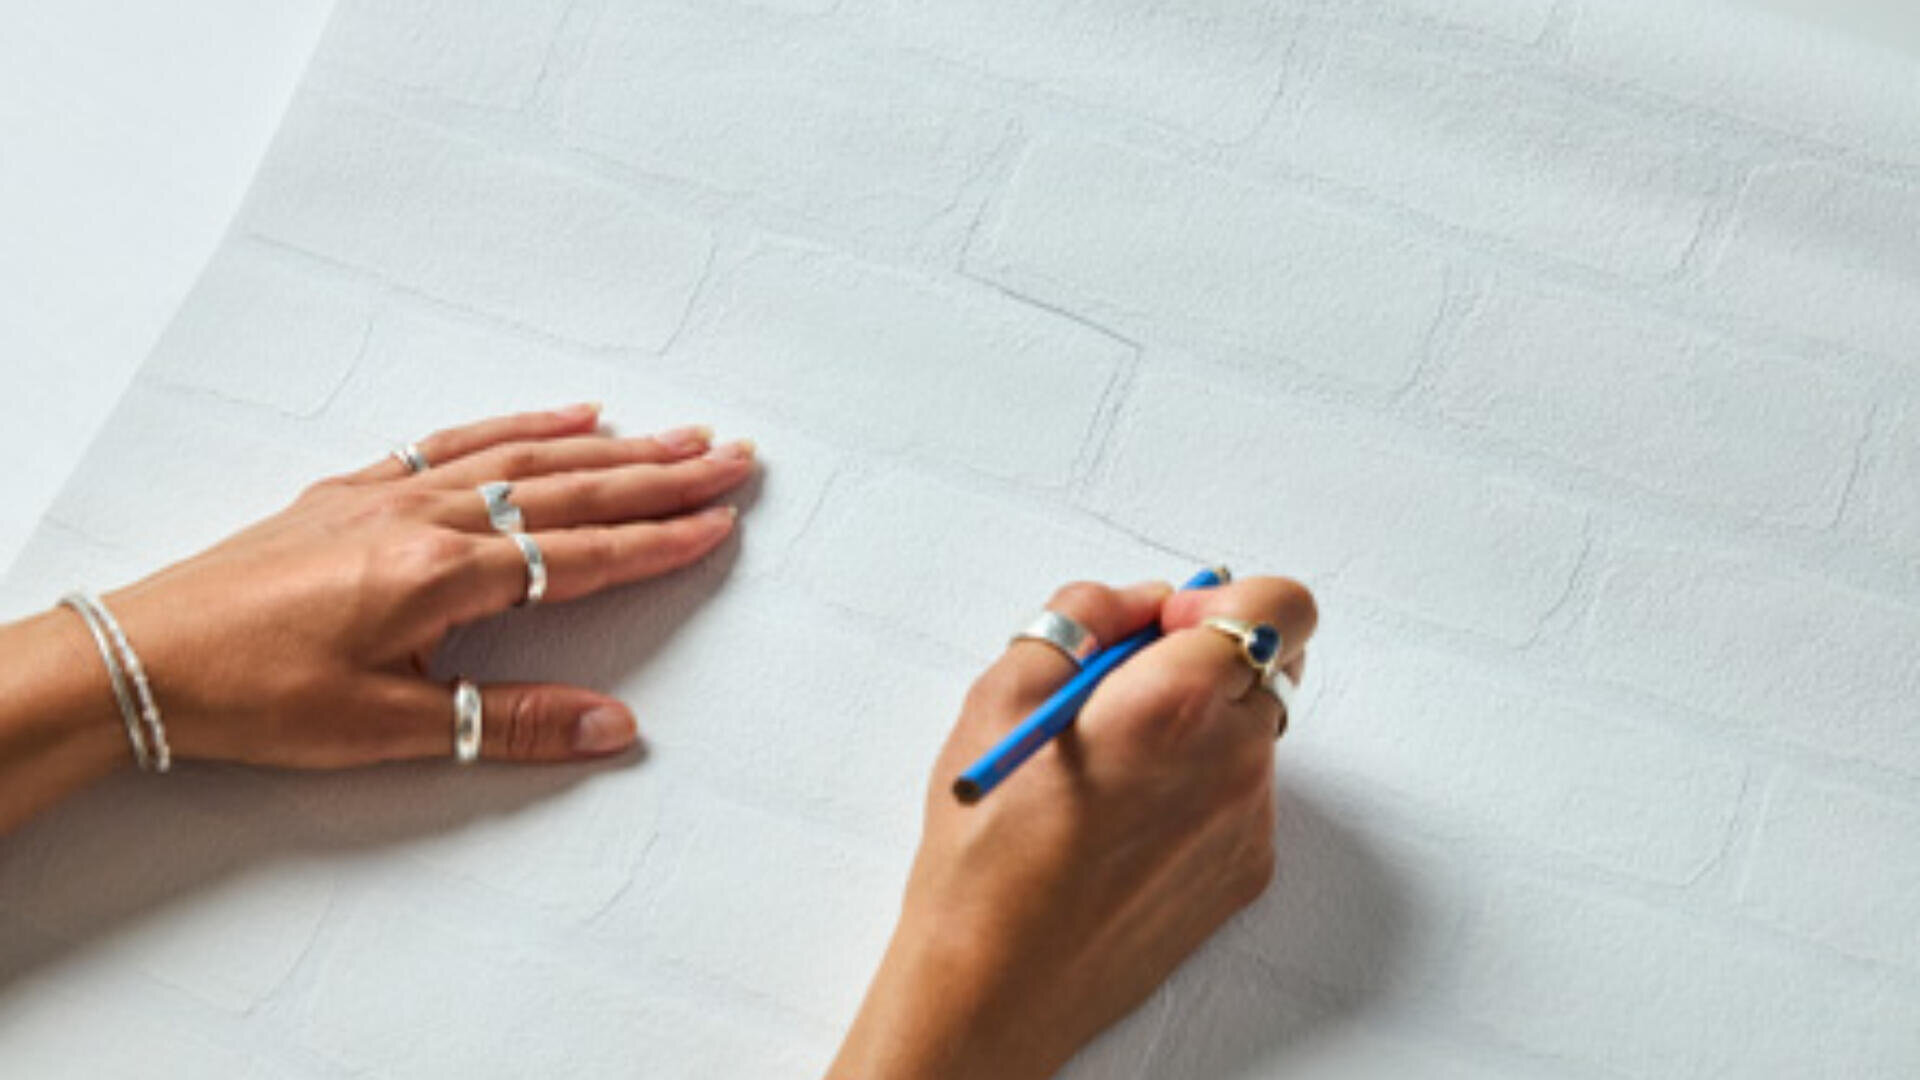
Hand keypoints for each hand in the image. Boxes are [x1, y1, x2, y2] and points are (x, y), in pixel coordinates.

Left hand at [94, 404, 753, 768]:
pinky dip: (522, 424)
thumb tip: (613, 729)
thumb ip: (510, 724)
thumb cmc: (254, 696)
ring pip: (525, 455)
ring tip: (675, 434)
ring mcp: (391, 491)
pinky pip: (461, 440)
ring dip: (610, 445)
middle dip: (660, 476)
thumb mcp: (387, 728)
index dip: (657, 542)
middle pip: (570, 489)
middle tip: (731, 459)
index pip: (578, 555)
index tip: (720, 523)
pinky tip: (567, 415)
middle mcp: (425, 517)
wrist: (142, 658)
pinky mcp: (358, 486)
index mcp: (440, 576)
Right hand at [829, 575, 1315, 1079]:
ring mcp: (1247, 821)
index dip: (1226, 598)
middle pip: (1271, 663)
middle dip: (1208, 656)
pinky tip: (1124, 819)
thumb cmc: (985, 848)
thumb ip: (1083, 617)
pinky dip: (1199, 784)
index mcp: (1174, 704)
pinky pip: (1241, 793)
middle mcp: (1232, 759)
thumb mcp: (999, 695)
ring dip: (1202, 721)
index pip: (1279, 606)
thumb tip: (1142, 601)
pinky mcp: (1245, 870)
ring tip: (1111, 766)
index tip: (1166, 624)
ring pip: (1253, 728)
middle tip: (1127, 688)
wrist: (996, 984)